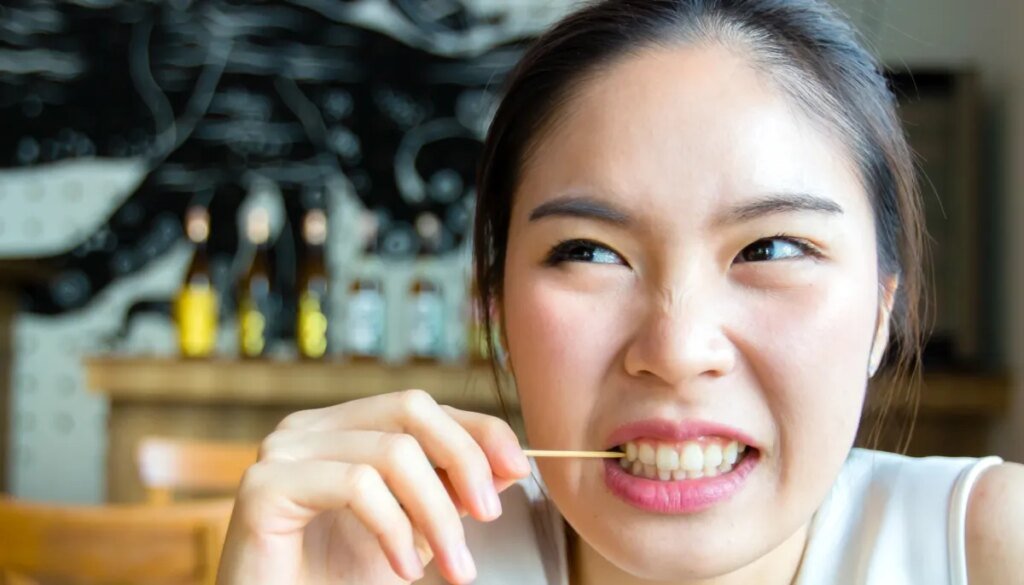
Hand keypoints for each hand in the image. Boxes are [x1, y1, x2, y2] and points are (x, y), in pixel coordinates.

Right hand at [216, 390, 530, 584]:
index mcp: (341, 428)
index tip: (520, 468)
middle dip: (464, 460)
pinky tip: (404, 569)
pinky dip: (395, 529)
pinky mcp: (263, 486)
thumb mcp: (412, 531)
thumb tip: (508, 463)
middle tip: (489, 517)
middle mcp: (308, 427)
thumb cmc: (334, 582)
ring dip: (438, 514)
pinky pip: (356, 486)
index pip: (421, 406)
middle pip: (409, 409)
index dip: (477, 429)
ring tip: (455, 567)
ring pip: (391, 452)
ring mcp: (282, 451)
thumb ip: (450, 492)